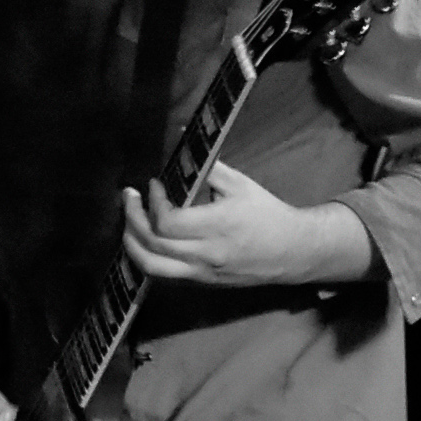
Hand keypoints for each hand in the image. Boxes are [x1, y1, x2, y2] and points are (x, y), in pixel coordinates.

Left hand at [121, 163, 373, 288]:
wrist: (292, 252)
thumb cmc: (266, 213)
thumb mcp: (240, 184)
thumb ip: (207, 165)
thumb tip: (180, 137)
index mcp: (217, 227)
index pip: (168, 222)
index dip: (152, 203)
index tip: (154, 184)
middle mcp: (206, 255)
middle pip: (152, 245)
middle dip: (132, 219)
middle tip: (129, 197)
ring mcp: (202, 274)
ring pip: (151, 268)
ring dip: (131, 243)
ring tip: (128, 221)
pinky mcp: (201, 283)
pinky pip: (163, 276)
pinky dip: (145, 258)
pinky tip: (142, 239)